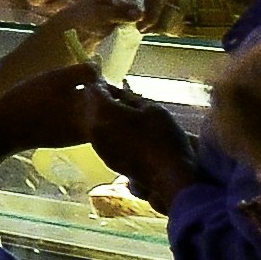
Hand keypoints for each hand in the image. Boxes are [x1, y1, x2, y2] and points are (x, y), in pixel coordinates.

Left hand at [81, 95, 195, 204]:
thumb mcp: (151, 108)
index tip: (114, 85)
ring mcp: (98, 146)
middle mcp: (94, 129)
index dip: (103, 85)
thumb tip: (116, 90)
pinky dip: (111, 134)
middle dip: (103, 102)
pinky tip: (130, 136)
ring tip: (129, 119)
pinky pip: (103, 139)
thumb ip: (129, 97)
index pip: (93, 90)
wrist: (169, 175)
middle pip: (91, 107)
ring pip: (96, 124)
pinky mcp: (105, 159)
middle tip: (123, 101)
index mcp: (103, 112)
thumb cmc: (163, 137)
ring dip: (106, 119)